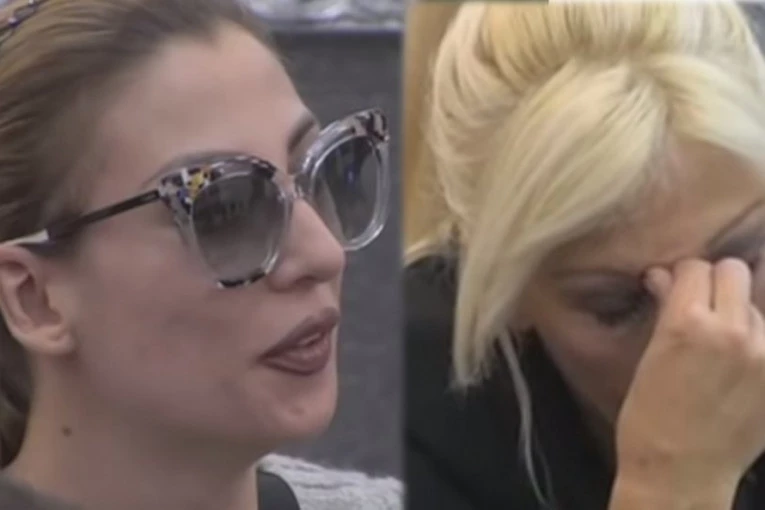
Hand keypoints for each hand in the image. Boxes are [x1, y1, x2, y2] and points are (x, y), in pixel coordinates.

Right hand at [614, 259, 764, 496]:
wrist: (681, 472)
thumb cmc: (648, 417)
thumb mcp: (647, 359)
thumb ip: (664, 310)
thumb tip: (662, 276)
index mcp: (688, 325)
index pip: (695, 268)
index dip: (682, 276)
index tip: (675, 288)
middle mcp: (733, 332)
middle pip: (734, 273)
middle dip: (715, 283)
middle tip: (702, 305)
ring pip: (758, 304)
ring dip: (741, 313)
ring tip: (724, 340)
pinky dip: (758, 340)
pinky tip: (743, 358)